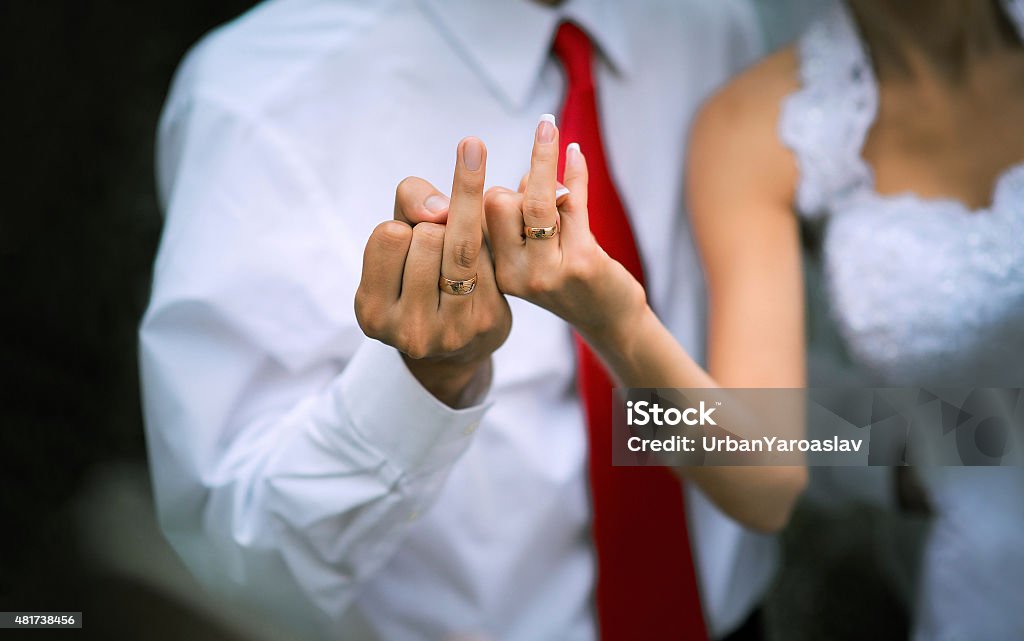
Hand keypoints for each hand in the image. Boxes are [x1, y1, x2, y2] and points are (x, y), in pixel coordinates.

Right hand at [355, 138, 511, 406]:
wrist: (457, 340)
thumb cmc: (420, 272)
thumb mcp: (401, 233)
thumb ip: (409, 199)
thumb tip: (440, 209)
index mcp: (372, 311)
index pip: (390, 234)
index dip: (404, 225)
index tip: (408, 238)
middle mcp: (408, 329)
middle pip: (428, 237)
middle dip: (434, 229)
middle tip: (435, 252)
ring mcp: (449, 330)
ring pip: (460, 247)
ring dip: (460, 235)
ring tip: (453, 257)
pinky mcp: (487, 322)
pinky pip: (489, 260)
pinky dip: (485, 250)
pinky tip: (479, 269)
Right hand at [483, 117, 645, 347]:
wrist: (611, 321)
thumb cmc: (572, 279)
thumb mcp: (537, 252)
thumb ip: (525, 216)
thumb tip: (529, 170)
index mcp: (497, 271)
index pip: (476, 216)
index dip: (486, 189)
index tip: (474, 155)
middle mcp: (515, 274)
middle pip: (498, 204)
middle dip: (519, 184)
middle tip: (543, 188)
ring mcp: (547, 271)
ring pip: (536, 200)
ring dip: (542, 157)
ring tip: (546, 124)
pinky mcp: (582, 262)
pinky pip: (573, 203)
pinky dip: (575, 173)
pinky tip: (575, 153)